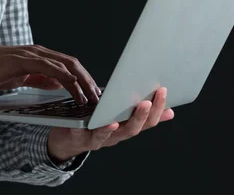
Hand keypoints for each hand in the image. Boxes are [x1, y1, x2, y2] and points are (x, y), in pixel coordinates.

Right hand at [0, 45, 101, 102]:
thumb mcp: (20, 76)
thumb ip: (39, 77)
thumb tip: (57, 83)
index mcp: (38, 55)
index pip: (68, 64)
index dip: (83, 77)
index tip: (93, 91)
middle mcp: (38, 52)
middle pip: (72, 63)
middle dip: (88, 80)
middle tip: (98, 96)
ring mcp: (31, 55)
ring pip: (66, 65)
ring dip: (81, 81)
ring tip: (91, 97)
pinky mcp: (24, 61)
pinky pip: (51, 69)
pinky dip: (66, 79)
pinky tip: (74, 89)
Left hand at [47, 87, 174, 161]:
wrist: (66, 140)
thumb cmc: (94, 123)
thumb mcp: (117, 115)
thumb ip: (136, 112)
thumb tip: (168, 107)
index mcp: (124, 128)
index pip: (146, 122)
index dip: (157, 110)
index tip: (164, 93)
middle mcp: (114, 136)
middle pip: (132, 129)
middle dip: (142, 115)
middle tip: (149, 101)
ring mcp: (97, 139)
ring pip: (113, 135)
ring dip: (122, 124)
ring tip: (129, 112)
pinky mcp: (78, 137)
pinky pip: (86, 134)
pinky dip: (95, 129)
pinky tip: (98, 122)